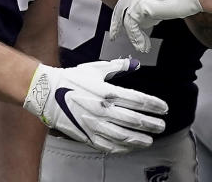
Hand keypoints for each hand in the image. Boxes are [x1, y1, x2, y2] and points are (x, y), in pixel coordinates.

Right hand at [23, 59, 166, 152]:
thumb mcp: (96, 69)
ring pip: (123, 136)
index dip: (154, 105)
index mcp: (108, 92)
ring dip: (139, 139)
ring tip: (150, 139)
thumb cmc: (71, 79)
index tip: (164, 108)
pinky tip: (129, 147)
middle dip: (151, 124)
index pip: (138, 100)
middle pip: (134, 120)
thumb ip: (118, 66)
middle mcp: (103, 110)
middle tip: (161, 126)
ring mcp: (95, 124)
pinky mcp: (86, 135)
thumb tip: (134, 64)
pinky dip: (121, 148)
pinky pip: (107, 146)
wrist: (47, 93)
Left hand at [110, 0, 202, 51]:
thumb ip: (147, 8)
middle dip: (117, 26)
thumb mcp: (158, 1)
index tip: (118, 27)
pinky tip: (143, 44)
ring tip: (142, 46)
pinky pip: (132, 27)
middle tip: (114, 37)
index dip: (119, 17)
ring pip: (127, 21)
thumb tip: (142, 22)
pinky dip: (137, 38)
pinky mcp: (139, 7)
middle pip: (119, 10)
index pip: (124, 2)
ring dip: (134, 37)